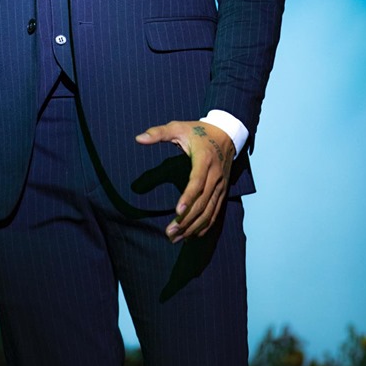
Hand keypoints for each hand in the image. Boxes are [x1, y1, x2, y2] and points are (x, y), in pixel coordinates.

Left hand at [135, 120, 234, 242]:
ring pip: (209, 211)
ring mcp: (220, 185)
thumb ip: (158, 133)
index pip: (197, 182)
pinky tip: (192, 235)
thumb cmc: (198, 131)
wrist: (226, 133)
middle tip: (169, 233)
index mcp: (204, 159)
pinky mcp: (222, 191)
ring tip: (176, 238)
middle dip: (186, 220)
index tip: (177, 212)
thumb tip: (139, 138)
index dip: (188, 197)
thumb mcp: (178, 127)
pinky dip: (205, 225)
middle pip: (202, 202)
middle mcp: (215, 175)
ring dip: (193, 227)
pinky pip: (215, 212)